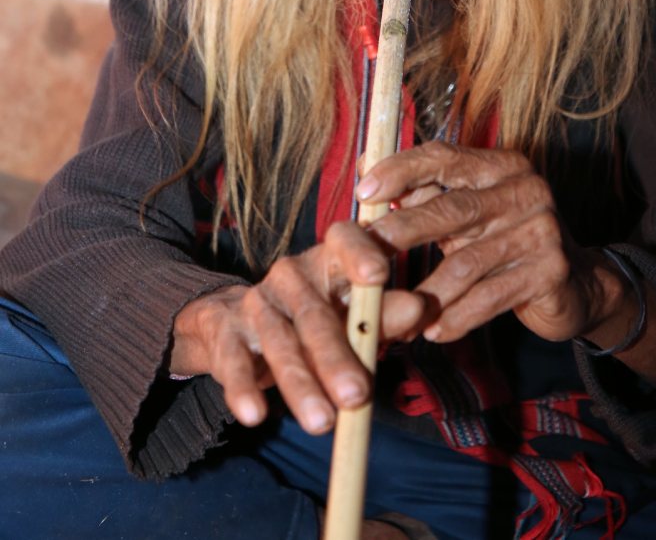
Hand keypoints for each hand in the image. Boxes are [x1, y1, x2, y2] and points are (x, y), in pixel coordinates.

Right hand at [170, 221, 427, 432]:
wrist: (230, 323)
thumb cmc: (313, 319)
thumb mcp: (350, 314)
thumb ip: (383, 314)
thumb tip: (421, 307)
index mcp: (328, 262)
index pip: (344, 241)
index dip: (359, 253)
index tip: (378, 274)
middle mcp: (290, 276)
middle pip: (315, 313)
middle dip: (336, 356)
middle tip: (359, 394)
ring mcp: (256, 302)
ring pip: (280, 343)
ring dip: (301, 384)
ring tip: (322, 422)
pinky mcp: (225, 332)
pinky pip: (233, 361)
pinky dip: (243, 388)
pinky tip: (254, 415)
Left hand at [355, 141, 632, 344]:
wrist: (575, 283)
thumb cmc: (505, 241)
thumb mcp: (468, 213)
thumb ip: (425, 196)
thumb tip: (367, 175)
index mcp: (500, 165)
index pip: (444, 157)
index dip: (400, 170)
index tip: (363, 191)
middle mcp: (524, 189)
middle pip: (451, 209)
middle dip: (402, 232)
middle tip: (365, 255)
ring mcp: (541, 229)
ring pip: (466, 263)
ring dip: (426, 293)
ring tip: (396, 314)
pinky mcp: (549, 270)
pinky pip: (489, 298)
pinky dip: (457, 318)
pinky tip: (434, 332)